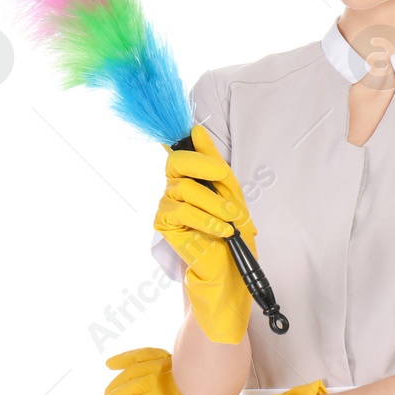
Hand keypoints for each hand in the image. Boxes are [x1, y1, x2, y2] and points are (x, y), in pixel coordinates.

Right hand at [153, 124, 258, 344]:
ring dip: (215, 204)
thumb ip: (214, 161)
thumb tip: (196, 130)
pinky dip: (207, 221)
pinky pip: (183, 212)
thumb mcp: (230, 190)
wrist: (230, 264)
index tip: (221, 166)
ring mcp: (166, 204)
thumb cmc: (231, 228)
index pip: (184, 150)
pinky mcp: (163, 224)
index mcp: (188, 175)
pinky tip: (221, 231)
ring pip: (186, 190)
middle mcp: (173, 186)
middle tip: (228, 185)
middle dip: (206, 170)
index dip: (200, 152)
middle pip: (177, 162)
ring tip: (231, 220)